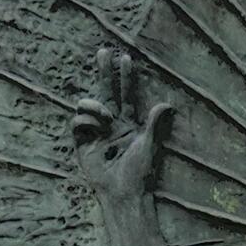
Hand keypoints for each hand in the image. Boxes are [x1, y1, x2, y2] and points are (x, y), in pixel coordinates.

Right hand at [71, 47, 171, 201]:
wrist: (124, 193)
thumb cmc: (139, 173)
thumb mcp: (149, 146)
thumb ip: (156, 124)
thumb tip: (168, 104)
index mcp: (128, 124)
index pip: (126, 95)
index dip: (125, 78)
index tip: (126, 58)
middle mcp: (111, 125)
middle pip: (105, 91)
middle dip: (104, 72)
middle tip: (103, 52)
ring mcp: (95, 133)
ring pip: (87, 104)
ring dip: (95, 105)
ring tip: (106, 118)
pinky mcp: (82, 143)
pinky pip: (77, 122)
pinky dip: (86, 121)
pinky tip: (97, 129)